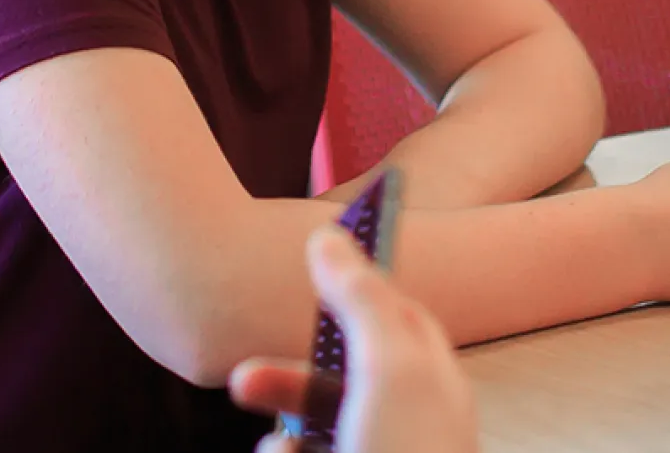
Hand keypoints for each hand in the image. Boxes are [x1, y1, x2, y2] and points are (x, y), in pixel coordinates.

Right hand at [229, 226, 478, 452]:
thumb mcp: (387, 364)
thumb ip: (358, 297)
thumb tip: (328, 236)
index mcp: (431, 382)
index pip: (393, 313)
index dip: (352, 284)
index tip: (307, 258)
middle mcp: (407, 423)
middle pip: (338, 375)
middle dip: (286, 377)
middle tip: (239, 381)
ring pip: (311, 432)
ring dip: (282, 437)